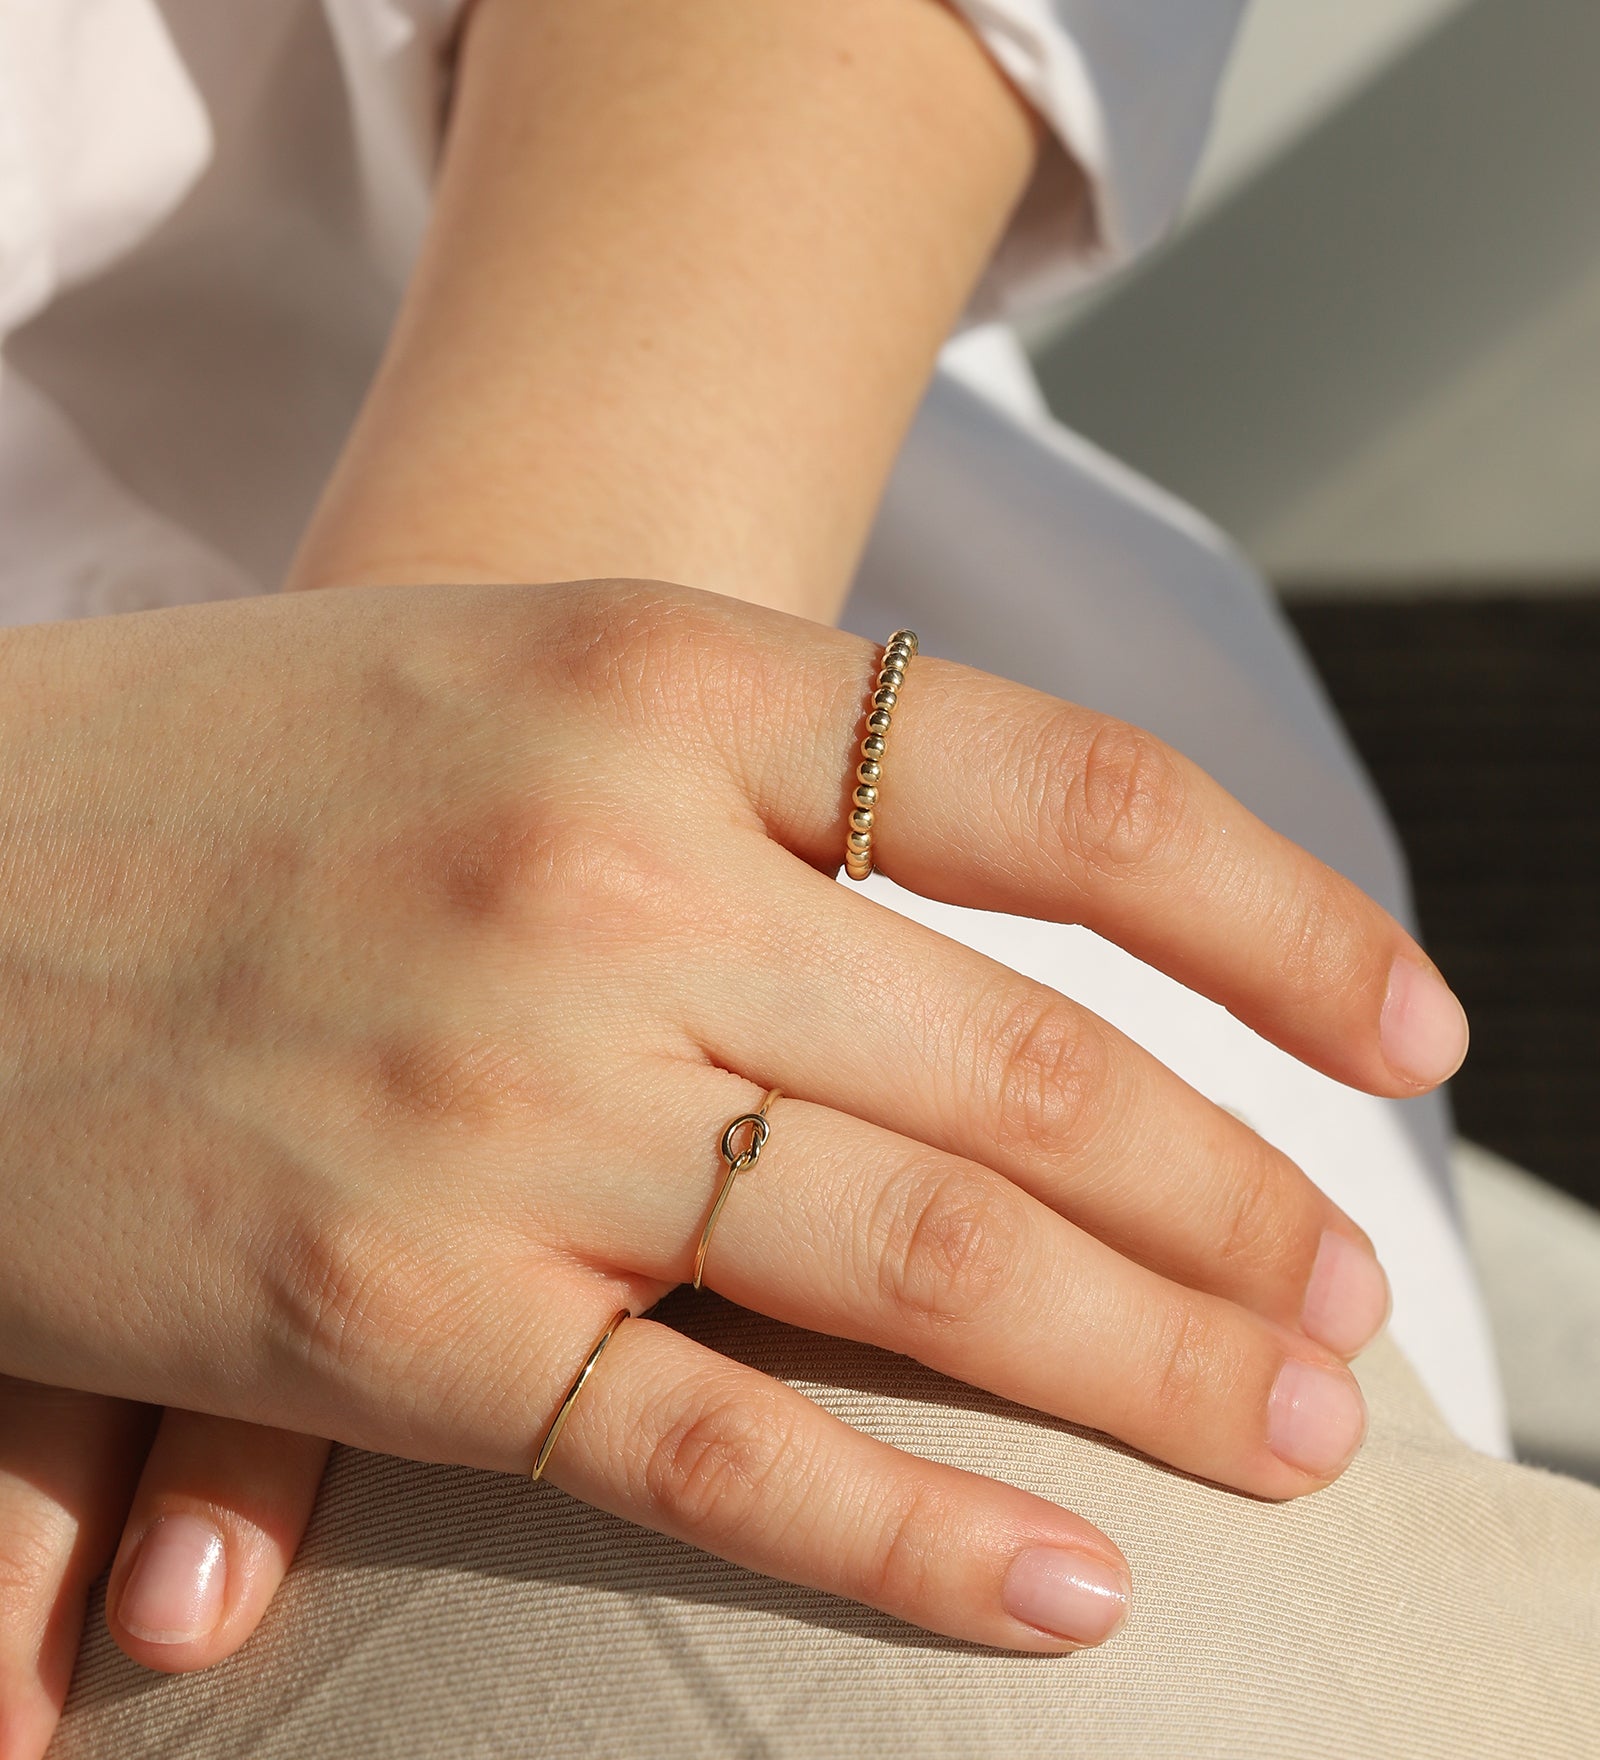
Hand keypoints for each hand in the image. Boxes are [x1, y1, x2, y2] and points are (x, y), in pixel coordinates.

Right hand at [0, 576, 1460, 1724]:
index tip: (1410, 1023)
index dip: (1280, 919)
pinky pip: (715, 1449)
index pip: (1068, 798)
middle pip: (1035, 1063)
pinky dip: (914, 1531)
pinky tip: (1067, 1589)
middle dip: (1239, 1199)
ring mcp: (504, 1099)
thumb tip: (990, 903)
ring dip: (1149, 1362)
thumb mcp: (519, 670)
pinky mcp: (393, 1305)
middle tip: (1353, 1304)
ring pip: (928, 1257)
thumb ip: (749, 770)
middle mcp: (606, 877)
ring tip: (1291, 1432)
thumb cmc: (247, 747)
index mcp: (652, 674)